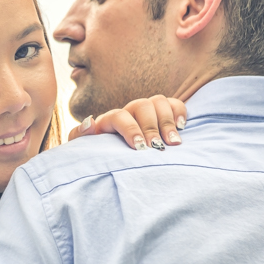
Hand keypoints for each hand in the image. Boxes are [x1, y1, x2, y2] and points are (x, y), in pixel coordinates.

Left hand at [67, 95, 186, 149]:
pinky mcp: (163, 115)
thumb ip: (80, 136)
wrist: (112, 162)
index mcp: (109, 120)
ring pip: (158, 101)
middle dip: (151, 127)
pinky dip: (179, 112)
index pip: (119, 115)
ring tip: (174, 142)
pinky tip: (182, 128)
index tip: (139, 147)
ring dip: (167, 121)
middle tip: (158, 147)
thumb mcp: (84, 150)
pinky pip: (173, 104)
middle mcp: (129, 112)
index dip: (130, 129)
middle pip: (141, 106)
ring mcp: (147, 112)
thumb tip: (91, 122)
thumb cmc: (100, 157)